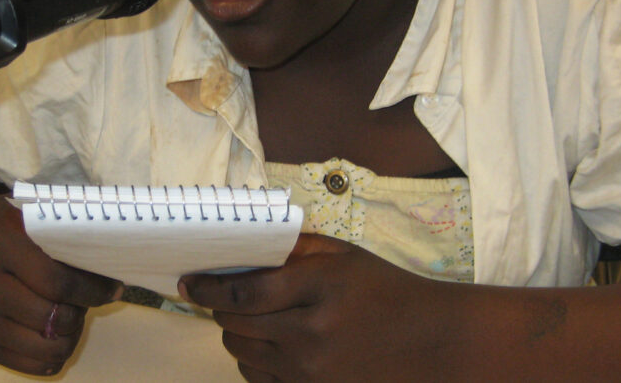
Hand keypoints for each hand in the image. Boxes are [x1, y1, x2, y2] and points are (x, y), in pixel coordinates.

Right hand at [0, 195, 123, 375]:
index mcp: (1, 247)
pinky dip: (54, 354)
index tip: (113, 289)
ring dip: (69, 335)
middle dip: (80, 311)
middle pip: (55, 319)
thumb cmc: (8, 226)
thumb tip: (110, 280)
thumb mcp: (36, 222)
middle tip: (82, 299)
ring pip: (48, 349)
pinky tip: (55, 333)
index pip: (58, 283)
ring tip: (68, 314)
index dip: (93, 291)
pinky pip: (33, 366)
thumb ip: (68, 246)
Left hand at [179, 233, 452, 382]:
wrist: (431, 341)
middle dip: (220, 309)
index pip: (242, 293)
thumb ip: (290, 249)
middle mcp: (312, 334)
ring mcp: (311, 372)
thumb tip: (238, 250)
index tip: (189, 282)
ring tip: (252, 319)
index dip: (207, 288)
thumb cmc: (384, 289)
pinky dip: (252, 361)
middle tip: (221, 297)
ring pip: (241, 353)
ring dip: (236, 334)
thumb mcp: (342, 255)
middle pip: (234, 325)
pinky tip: (269, 344)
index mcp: (320, 288)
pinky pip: (257, 379)